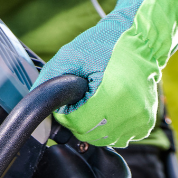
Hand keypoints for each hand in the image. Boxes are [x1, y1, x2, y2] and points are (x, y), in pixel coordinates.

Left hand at [33, 0, 177, 146]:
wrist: (142, 39)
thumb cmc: (106, 44)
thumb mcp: (71, 56)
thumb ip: (49, 81)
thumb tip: (32, 104)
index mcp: (109, 94)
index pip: (75, 123)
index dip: (67, 113)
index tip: (72, 98)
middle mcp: (126, 111)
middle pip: (87, 134)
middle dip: (80, 119)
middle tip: (86, 97)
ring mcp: (137, 121)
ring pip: (102, 139)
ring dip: (95, 125)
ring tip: (100, 100)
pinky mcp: (144, 125)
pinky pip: (119, 138)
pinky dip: (111, 127)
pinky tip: (112, 106)